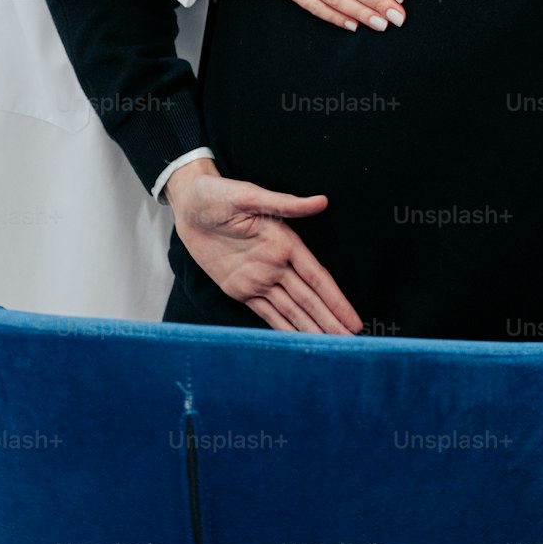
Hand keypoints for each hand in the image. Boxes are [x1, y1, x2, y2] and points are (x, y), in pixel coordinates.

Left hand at [166, 159, 362, 334]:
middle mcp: (276, 263)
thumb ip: (285, 204)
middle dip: (329, 322)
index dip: (335, 300)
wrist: (189, 204)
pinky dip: (281, 328)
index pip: (316, 277)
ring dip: (310, 329)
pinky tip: (295, 342)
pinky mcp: (240, 288)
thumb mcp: (249, 195)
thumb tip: (321, 201)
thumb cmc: (217, 194)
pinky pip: (265, 313)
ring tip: (330, 349)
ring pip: (290, 310)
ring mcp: (259, 278)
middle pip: (308, 299)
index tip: (353, 320)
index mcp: (284, 242)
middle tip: (350, 345)